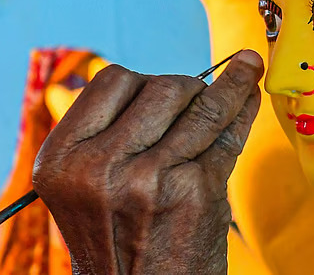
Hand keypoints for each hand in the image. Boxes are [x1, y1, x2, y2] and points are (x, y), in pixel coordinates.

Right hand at [32, 50, 264, 274]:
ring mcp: (149, 178)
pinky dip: (244, 107)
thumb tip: (150, 81)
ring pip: (199, 104)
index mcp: (62, 159)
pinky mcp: (195, 192)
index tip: (159, 87)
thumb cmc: (116, 246)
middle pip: (158, 87)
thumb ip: (103, 137)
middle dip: (184, 87)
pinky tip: (251, 92)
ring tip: (245, 67)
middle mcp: (99, 166)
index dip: (141, 80)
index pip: (110, 82)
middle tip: (195, 99)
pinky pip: (226, 135)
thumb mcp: (81, 190)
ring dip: (229, 84)